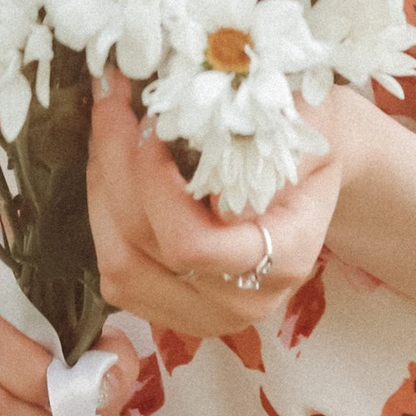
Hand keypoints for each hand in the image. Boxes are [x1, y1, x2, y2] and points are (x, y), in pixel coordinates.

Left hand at [86, 70, 348, 339]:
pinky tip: (113, 169)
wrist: (313, 172)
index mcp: (286, 257)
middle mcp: (245, 300)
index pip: (193, 242)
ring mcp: (206, 314)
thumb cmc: (311, 138)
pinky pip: (117, 274)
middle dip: (116, 164)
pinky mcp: (174, 311)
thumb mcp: (304, 120)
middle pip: (146, 245)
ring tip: (110, 128)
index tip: (149, 117)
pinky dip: (103, 216)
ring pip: (120, 262)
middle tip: (113, 101)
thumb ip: (260, 134)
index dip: (153, 179)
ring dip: (102, 188)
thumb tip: (194, 133)